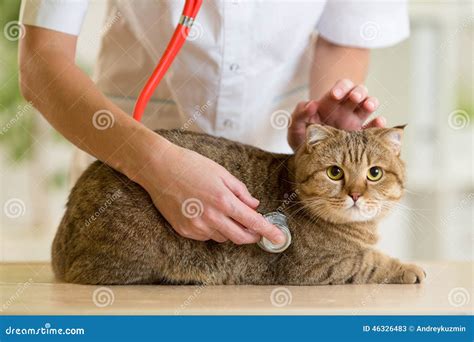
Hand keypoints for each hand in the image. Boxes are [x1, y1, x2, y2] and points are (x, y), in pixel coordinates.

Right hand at [138, 143, 285, 244]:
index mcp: (223, 201)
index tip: (280, 238)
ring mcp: (196, 227)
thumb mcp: (221, 173)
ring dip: (230, 230)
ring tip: (222, 211)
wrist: (158, 168)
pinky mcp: (184, 231)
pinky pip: (206, 236)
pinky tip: (205, 213)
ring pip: (223, 238)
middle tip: (256, 230)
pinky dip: (213, 229)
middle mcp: (211, 218)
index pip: (253, 222)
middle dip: (252, 236)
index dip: (269, 231)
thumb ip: (240, 191)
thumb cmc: (190, 165)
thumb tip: (254, 205)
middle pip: (240, 238)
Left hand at [287, 79, 385, 150]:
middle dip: (358, 92)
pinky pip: (373, 128)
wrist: (308, 157)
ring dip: (370, 102)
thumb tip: (311, 104)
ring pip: (369, 105)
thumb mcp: (295, 127)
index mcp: (330, 104)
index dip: (341, 87)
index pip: (341, 88)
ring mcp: (355, 122)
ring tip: (368, 106)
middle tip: (353, 97)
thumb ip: (299, 115)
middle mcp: (345, 109)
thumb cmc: (302, 138)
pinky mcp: (361, 137)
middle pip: (359, 92)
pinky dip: (379, 124)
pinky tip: (379, 123)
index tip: (335, 95)